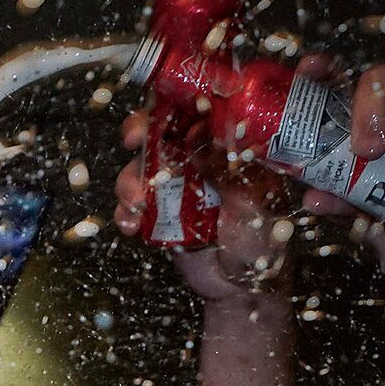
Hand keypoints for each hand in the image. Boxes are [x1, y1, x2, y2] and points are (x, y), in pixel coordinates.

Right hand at [113, 110, 294, 299]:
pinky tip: (130, 225)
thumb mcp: (253, 202)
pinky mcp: (157, 212)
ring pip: (141, 166)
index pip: (205, 110)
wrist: (240, 288)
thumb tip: (199, 133)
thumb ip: (226, 170)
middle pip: (163, 130)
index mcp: (230, 149)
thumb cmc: (261, 243)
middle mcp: (200, 160)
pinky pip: (131, 204)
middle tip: (132, 139)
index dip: (182, 97)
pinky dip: (124, 212)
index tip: (167, 98)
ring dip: (129, 179)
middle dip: (140, 130)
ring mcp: (177, 185)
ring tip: (134, 202)